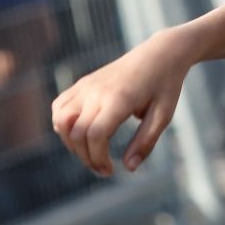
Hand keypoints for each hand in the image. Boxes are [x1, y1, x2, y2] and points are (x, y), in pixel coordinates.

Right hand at [52, 31, 192, 176]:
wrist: (160, 53)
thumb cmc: (165, 85)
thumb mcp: (163, 115)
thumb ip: (145, 142)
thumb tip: (128, 168)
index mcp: (119, 98)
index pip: (95, 135)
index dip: (98, 158)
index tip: (110, 171)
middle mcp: (97, 91)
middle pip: (76, 133)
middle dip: (86, 158)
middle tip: (103, 169)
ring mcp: (87, 85)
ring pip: (61, 121)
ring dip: (70, 143)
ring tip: (91, 152)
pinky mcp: (82, 83)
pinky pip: (60, 107)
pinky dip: (62, 125)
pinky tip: (80, 134)